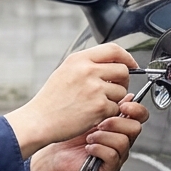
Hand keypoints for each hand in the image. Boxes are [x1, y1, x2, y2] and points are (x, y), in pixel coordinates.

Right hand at [7, 44, 137, 157]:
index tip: (131, 64)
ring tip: (95, 104)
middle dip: (122, 81)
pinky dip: (108, 113)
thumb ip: (87, 65)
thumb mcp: (64, 72)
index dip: (127, 57)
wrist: (39, 121)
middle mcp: (87, 71)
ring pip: (122, 91)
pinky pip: (116, 108)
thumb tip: (110, 64)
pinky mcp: (99, 106)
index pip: (113, 50)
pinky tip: (92, 114)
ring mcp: (94, 88)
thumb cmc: (50, 101)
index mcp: (79, 60)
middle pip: (122, 70)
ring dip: (114, 100)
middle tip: (112, 90)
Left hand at [31, 94, 148, 170]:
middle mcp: (122, 138)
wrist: (56, 153)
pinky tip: (89, 147)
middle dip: (115, 123)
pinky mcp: (110, 167)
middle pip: (135, 128)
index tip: (123, 105)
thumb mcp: (88, 113)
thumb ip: (106, 104)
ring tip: (89, 137)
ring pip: (123, 142)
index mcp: (120, 124)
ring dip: (103, 137)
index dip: (135, 109)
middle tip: (99, 123)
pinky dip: (99, 149)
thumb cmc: (71, 133)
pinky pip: (112, 155)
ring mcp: (118, 153)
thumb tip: (123, 93)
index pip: (140, 115)